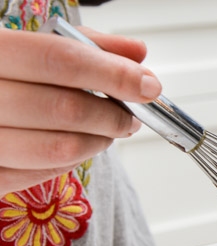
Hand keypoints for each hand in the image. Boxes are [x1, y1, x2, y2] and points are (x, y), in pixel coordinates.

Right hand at [0, 26, 161, 194]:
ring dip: (99, 141)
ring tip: (109, 131)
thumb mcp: (36, 44)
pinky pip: (42, 175)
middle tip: (131, 116)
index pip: (60, 60)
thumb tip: (136, 53)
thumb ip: (85, 45)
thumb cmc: (6, 73)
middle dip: (113, 115)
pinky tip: (78, 146)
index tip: (147, 86)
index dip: (112, 74)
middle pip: (65, 108)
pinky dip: (72, 161)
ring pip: (60, 148)